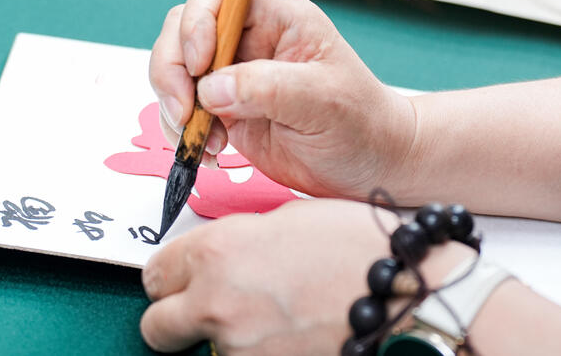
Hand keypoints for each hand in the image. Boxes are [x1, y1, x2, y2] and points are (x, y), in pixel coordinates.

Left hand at [140, 199, 474, 354]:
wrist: (405, 292)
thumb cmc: (357, 245)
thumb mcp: (286, 218)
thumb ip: (238, 240)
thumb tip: (218, 258)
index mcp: (217, 252)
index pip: (155, 274)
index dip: (171, 277)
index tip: (182, 279)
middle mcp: (216, 303)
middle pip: (156, 326)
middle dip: (175, 317)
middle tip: (210, 308)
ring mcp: (239, 348)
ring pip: (205, 350)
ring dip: (227, 337)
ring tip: (274, 317)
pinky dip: (259, 352)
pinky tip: (291, 334)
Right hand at [149, 0, 415, 199]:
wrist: (371, 165)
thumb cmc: (362, 122)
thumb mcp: (324, 101)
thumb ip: (268, 88)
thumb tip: (213, 87)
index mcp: (279, 19)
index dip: (199, 19)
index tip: (200, 63)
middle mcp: (251, 39)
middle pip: (184, 27)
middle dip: (172, 67)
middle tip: (186, 109)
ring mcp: (235, 74)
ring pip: (176, 67)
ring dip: (173, 102)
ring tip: (202, 138)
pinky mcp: (226, 108)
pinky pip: (184, 107)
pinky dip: (182, 130)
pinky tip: (210, 151)